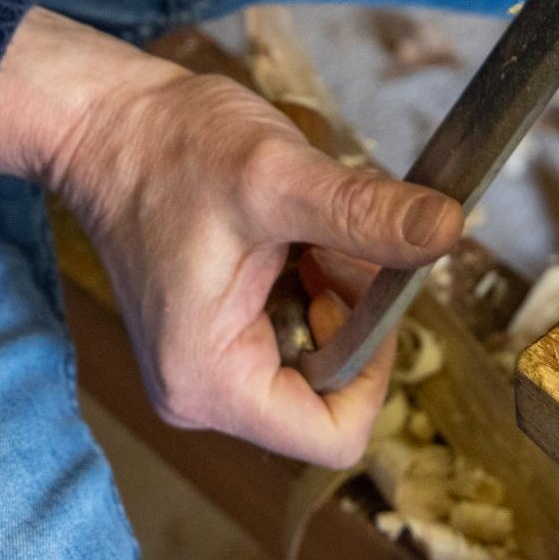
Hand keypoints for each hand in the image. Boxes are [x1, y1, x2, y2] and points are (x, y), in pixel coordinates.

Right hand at [0, 8, 460, 465]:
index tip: (374, 297)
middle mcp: (201, 394)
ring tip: (309, 231)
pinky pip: (293, 333)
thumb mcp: (281, 179)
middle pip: (329, 397)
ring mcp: (205, 369)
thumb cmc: (171, 150)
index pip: (335, 437)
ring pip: (318, 361)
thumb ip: (367, 215)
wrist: (108, 122)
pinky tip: (293, 236)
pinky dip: (313, 284)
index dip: (376, 371)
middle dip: (353, 321)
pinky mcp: (213, 338)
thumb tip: (450, 230)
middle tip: (334, 244)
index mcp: (211, 385)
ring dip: (337, 296)